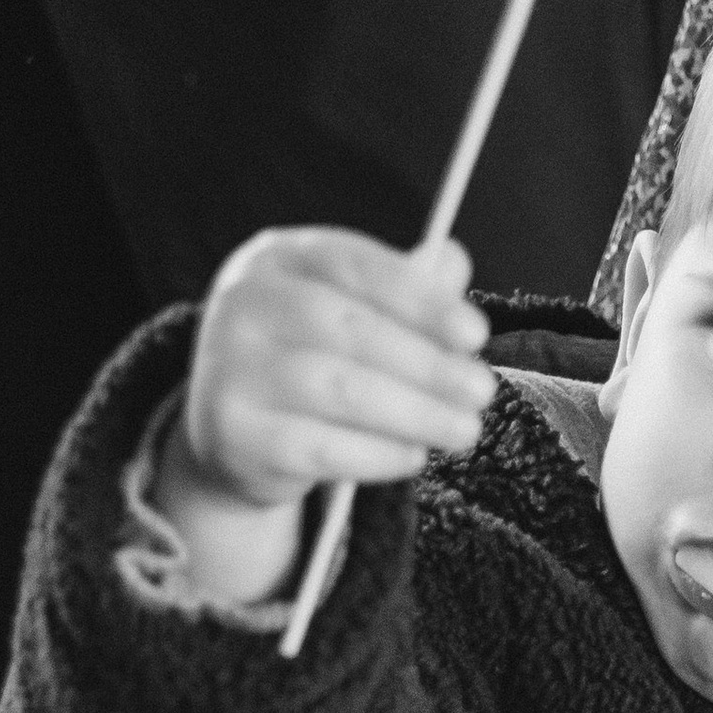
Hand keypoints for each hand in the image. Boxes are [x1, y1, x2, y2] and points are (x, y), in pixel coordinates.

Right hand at [159, 228, 495, 601]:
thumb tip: (454, 260)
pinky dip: (377, 454)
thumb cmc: (307, 358)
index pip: (354, 266)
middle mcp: (245, 304)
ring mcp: (231, 368)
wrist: (231, 431)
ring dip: (414, 413)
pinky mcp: (234, 433)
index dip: (419, 300)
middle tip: (481, 391)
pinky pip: (319, 447)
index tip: (476, 333)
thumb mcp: (349, 312)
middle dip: (426, 364)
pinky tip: (414, 456)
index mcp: (278, 257)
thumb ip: (402, 289)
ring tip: (464, 430)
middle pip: (348, 330)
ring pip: (338, 390)